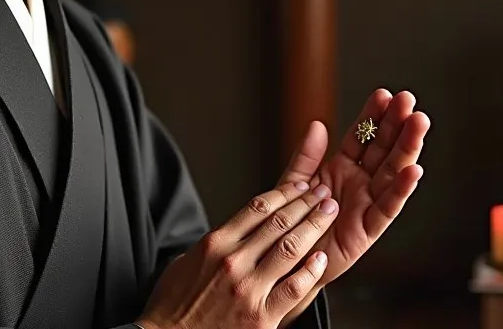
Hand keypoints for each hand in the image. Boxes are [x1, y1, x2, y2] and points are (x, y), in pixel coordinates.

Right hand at [136, 181, 339, 328]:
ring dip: (314, 227)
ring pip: (290, 248)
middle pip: (279, 222)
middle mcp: (233, 261)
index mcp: (215, 243)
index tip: (300, 186)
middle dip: (306, 203)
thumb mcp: (186, 262)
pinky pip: (294, 288)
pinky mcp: (261, 316)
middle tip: (323, 192)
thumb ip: (214, 245)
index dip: (284, 193)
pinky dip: (311, 271)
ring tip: (329, 213)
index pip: (257, 208)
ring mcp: (249, 288)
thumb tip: (236, 232)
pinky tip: (321, 259)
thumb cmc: (173, 305)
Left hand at [276, 89, 428, 294]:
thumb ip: (305, 156)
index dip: (372, 116)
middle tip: (408, 102)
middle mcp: (359, 183)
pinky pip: (387, 207)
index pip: (361, 137)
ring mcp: (366, 204)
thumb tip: (316, 124)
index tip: (384, 95)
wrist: (287, 264)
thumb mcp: (292, 184)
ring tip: (418, 124)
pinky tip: (414, 170)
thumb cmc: (291, 225)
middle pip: (383, 150)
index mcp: (341, 168)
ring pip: (392, 173)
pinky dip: (401, 190)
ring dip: (406, 149)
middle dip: (396, 125)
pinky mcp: (368, 229)